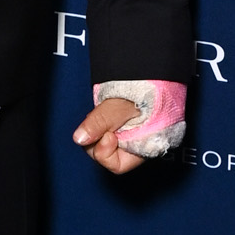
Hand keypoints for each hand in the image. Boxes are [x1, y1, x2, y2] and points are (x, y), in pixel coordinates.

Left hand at [73, 79, 187, 177]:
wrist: (154, 69)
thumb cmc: (148, 87)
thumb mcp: (120, 105)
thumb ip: (101, 121)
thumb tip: (80, 138)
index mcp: (146, 146)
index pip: (116, 165)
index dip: (106, 152)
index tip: (107, 134)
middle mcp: (139, 144)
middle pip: (107, 154)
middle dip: (99, 138)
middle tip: (104, 117)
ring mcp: (132, 135)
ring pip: (105, 141)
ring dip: (101, 127)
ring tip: (108, 109)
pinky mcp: (125, 124)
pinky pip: (107, 129)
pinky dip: (104, 120)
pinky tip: (108, 109)